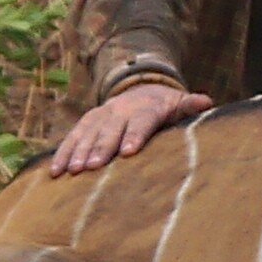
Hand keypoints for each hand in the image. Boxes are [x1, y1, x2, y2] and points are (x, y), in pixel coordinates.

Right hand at [47, 79, 210, 176]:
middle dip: (101, 147)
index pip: (141, 122)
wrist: (141, 89)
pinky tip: (56, 171)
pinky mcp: (87, 122)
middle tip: (93, 166)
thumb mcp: (179, 104)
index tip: (128, 152)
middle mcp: (121, 110)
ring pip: (88, 133)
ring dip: (79, 151)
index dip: (134, 136)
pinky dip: (63, 153)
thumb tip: (206, 102)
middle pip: (110, 129)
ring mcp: (102, 115)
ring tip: (73, 171)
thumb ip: (189, 106)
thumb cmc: (166, 107)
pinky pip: (72, 137)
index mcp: (146, 108)